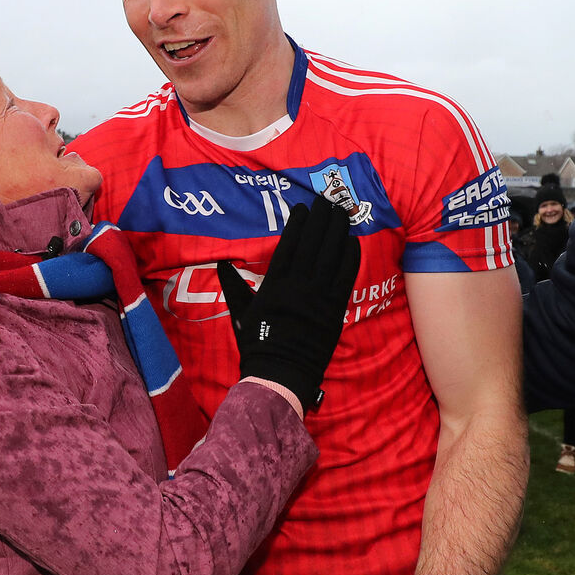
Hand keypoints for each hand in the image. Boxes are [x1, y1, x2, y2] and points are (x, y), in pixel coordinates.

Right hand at [217, 198, 359, 410]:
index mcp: (274, 285)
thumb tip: (221, 264)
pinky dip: (350, 256)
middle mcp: (298, 285)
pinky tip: (352, 240)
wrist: (280, 373)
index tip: (302, 208)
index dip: (297, 224)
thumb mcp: (240, 313)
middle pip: (314, 243)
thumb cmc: (257, 344)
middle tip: (326, 201)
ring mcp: (319, 296)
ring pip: (332, 255)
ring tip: (341, 213)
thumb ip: (233, 286)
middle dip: (321, 219)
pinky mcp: (335, 309)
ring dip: (338, 231)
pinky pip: (346, 276)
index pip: (289, 245)